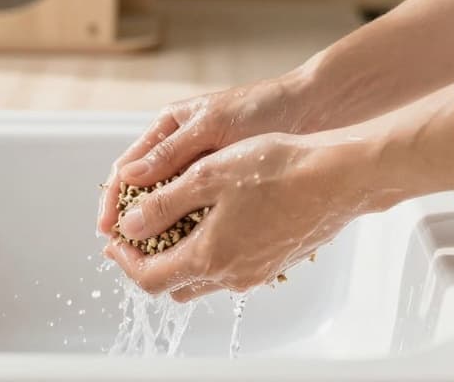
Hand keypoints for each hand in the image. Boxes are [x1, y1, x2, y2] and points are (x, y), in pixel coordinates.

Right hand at [96, 74, 316, 235]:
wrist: (313, 108)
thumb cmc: (261, 107)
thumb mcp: (212, 127)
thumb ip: (172, 153)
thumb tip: (128, 178)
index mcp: (168, 128)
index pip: (128, 168)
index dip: (115, 200)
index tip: (107, 230)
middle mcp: (181, 152)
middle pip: (146, 194)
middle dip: (135, 224)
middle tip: (125, 255)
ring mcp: (204, 171)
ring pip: (172, 210)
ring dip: (163, 235)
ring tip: (156, 262)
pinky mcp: (228, 188)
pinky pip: (201, 216)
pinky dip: (193, 235)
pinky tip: (193, 256)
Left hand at [103, 131, 375, 301]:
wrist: (339, 177)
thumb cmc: (278, 169)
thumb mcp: (208, 176)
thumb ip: (163, 204)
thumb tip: (129, 226)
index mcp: (210, 256)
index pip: (150, 279)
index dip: (125, 261)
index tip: (114, 241)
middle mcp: (233, 275)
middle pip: (175, 284)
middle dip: (148, 261)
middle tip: (136, 234)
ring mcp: (257, 272)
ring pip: (204, 277)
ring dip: (180, 256)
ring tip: (171, 222)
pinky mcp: (275, 261)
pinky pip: (231, 267)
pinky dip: (211, 251)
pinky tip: (215, 219)